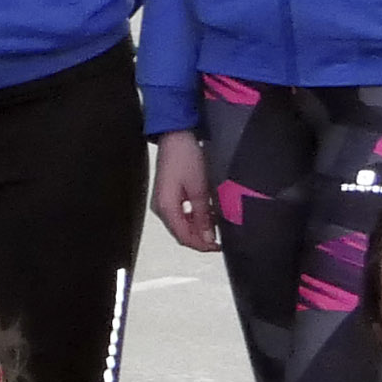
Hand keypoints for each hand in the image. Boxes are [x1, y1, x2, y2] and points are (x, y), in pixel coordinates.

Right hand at [149, 131, 219, 254]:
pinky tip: (206, 214)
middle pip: (181, 233)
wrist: (175, 135)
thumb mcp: (199, 188)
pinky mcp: (167, 195)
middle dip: (200, 238)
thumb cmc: (186, 158)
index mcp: (166, 209)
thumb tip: (207, 238)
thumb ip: (203, 215)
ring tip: (216, 226)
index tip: (219, 246)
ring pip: (181, 224)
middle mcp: (161, 209)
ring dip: (198, 228)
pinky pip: (180, 214)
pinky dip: (193, 218)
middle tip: (220, 239)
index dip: (202, 245)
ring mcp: (163, 202)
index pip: (184, 237)